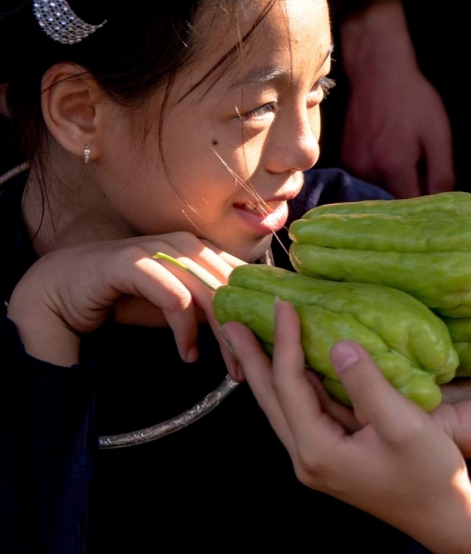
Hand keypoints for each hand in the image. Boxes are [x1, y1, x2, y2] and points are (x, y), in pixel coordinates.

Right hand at [6, 232, 241, 376]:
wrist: (61, 290)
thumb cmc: (121, 296)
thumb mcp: (173, 305)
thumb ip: (205, 308)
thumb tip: (243, 327)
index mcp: (198, 248)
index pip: (242, 274)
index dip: (258, 307)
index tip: (270, 341)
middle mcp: (183, 244)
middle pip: (230, 285)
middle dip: (246, 327)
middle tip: (252, 364)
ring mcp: (157, 250)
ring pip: (207, 290)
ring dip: (221, 333)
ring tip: (228, 366)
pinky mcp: (131, 263)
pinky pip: (173, 297)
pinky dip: (185, 329)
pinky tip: (188, 354)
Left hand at [224, 303, 470, 549]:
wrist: (445, 515)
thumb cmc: (429, 474)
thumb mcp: (403, 425)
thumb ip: (368, 384)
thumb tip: (339, 345)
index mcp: (319, 450)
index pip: (290, 385)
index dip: (285, 341)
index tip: (284, 305)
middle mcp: (309, 457)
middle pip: (271, 399)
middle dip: (252, 359)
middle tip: (231, 323)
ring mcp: (319, 460)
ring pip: (285, 406)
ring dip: (270, 371)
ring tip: (254, 340)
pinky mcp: (334, 457)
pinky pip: (306, 413)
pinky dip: (296, 384)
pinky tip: (299, 368)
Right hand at [339, 0, 454, 197]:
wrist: (378, 71)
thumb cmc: (413, 99)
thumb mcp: (438, 135)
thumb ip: (442, 173)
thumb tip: (444, 204)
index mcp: (393, 165)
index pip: (412, 205)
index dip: (427, 206)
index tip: (438, 202)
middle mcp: (368, 170)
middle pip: (395, 200)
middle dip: (412, 193)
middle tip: (426, 174)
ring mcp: (354, 164)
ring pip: (382, 190)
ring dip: (397, 182)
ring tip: (407, 155)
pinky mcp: (347, 158)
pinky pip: (370, 177)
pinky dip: (383, 172)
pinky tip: (392, 151)